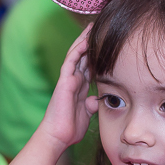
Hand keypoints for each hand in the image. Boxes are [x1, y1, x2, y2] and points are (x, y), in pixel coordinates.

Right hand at [37, 24, 96, 148]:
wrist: (59, 136)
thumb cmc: (70, 128)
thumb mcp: (86, 114)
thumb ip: (91, 104)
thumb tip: (97, 99)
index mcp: (79, 87)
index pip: (89, 66)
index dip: (96, 55)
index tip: (106, 45)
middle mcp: (74, 81)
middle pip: (83, 57)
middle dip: (90, 43)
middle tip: (99, 28)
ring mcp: (68, 79)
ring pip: (76, 55)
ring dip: (83, 41)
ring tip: (92, 28)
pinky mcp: (64, 81)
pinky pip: (71, 61)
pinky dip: (78, 50)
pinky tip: (85, 41)